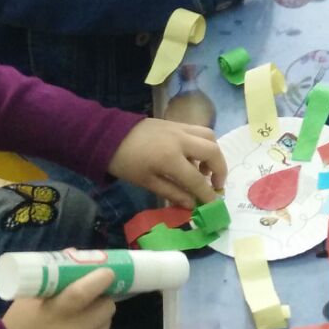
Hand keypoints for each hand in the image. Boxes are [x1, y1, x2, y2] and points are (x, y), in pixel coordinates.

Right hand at [2, 270, 115, 328]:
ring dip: (100, 317)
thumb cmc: (22, 325)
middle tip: (94, 297)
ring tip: (83, 318)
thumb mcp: (29, 298)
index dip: (98, 280)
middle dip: (103, 298)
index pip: (81, 293)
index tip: (108, 272)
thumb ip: (53, 277)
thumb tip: (77, 254)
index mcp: (52, 314)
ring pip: (107, 323)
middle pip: (105, 307)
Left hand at [109, 118, 225, 203]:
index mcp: (170, 159)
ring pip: (210, 137)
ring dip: (213, 154)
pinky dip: (203, 144)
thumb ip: (173, 193)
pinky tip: (192, 157)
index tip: (214, 204)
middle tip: (215, 184)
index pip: (197, 179)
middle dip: (220, 170)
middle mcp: (181, 141)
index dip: (207, 194)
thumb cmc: (125, 163)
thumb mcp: (147, 182)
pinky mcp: (176, 123)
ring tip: (204, 169)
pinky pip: (199, 131)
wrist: (109, 136)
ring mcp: (180, 129)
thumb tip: (192, 204)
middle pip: (213, 152)